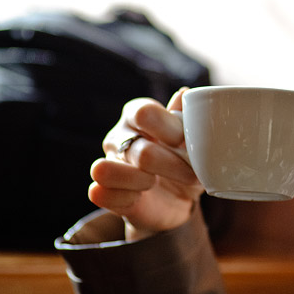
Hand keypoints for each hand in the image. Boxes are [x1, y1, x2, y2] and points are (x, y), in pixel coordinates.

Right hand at [89, 89, 203, 240]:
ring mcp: (108, 162)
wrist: (179, 199)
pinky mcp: (103, 191)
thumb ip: (188, 117)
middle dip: (171, 166)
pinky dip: (125, 198)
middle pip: (140, 150)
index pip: (144, 112)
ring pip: (106, 170)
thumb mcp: (194, 141)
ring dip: (139, 181)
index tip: (185, 142)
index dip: (169, 128)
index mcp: (138, 114)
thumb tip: (184, 94)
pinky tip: (140, 197)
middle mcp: (118, 135)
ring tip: (154, 183)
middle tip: (191, 174)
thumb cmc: (184, 160)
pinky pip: (100, 194)